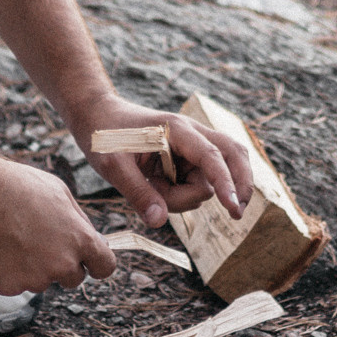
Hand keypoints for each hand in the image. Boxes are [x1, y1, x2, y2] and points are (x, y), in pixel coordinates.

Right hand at [0, 159, 115, 296]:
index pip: (105, 267)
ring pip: (42, 280)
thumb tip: (94, 240)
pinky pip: (16, 284)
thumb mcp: (60, 193)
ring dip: (32, 267)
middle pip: (74, 278)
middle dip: (62, 264)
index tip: (87, 260)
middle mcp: (62, 264)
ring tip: (13, 237)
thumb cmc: (18, 187)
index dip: (96, 263)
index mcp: (80, 240)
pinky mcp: (9, 287)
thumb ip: (79, 222)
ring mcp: (35, 278)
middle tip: (39, 241)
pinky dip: (9, 272)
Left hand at [69, 93, 252, 227]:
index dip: (226, 183)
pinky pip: (196, 182)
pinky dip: (183, 194)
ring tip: (151, 186)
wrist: (97, 115)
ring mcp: (191, 147)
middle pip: (233, 157)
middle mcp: (192, 135)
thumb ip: (137, 193)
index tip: (234, 208)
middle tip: (236, 214)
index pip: (212, 156)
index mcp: (177, 130)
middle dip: (238, 185)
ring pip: (208, 180)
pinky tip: (157, 187)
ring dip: (186, 195)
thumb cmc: (104, 136)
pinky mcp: (186, 159)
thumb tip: (159, 221)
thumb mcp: (113, 166)